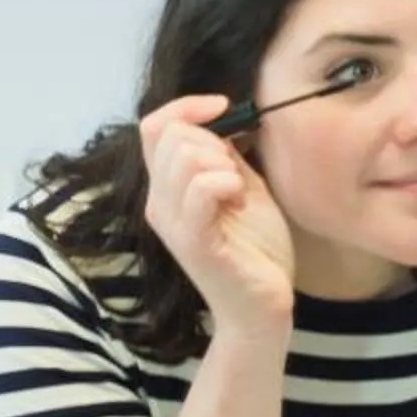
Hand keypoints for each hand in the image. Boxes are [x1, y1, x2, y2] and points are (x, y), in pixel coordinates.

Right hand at [140, 96, 296, 337]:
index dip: (186, 106)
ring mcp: (175, 224)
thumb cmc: (255, 251)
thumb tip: (223, 121)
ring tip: (238, 193)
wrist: (262, 309)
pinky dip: (226, 182)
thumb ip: (226, 156)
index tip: (224, 110)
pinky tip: (239, 199)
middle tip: (237, 176)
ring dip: (223, 164)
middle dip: (213, 140)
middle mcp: (160, 204)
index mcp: (167, 189)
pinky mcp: (195, 244)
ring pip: (185, 158)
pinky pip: (200, 192)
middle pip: (171, 136)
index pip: (153, 126)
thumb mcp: (242, 188)